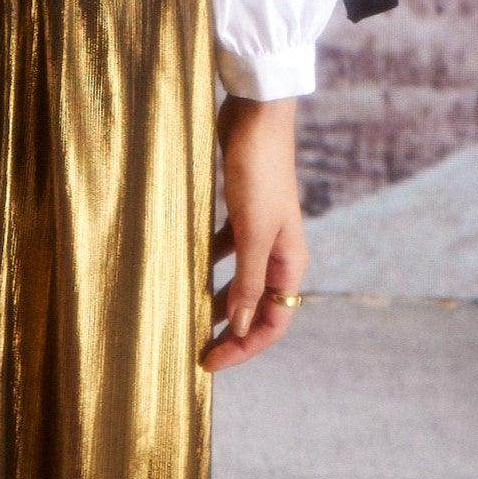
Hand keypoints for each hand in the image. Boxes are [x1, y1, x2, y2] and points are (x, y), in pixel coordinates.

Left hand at [201, 92, 309, 371]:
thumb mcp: (252, 233)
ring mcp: (260, 229)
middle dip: (230, 329)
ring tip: (188, 311)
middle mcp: (279, 251)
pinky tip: (188, 262)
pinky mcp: (241, 208)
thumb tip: (244, 329)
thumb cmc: (258, 172)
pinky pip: (226, 247)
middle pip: (258, 306)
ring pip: (240, 277)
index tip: (209, 362)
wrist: (256, 115)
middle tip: (195, 346)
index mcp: (290, 263)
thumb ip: (249, 282)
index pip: (273, 323)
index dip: (243, 347)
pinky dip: (210, 260)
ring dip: (220, 297)